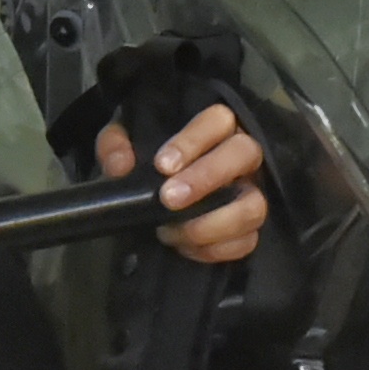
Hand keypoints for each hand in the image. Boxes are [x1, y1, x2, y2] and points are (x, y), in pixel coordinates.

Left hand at [114, 100, 267, 265]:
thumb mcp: (123, 144)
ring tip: (171, 231)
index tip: (163, 166)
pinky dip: (214, 249)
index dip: (192, 143)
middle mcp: (242, 157)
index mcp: (216, 126)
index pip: (218, 120)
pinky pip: (247, 242)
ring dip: (211, 223)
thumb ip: (115, 146)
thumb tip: (120, 166)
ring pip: (253, 205)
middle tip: (170, 199)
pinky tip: (184, 246)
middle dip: (206, 178)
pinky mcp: (249, 230)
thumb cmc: (146, 162)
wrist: (152, 200)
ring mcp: (251, 193)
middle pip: (245, 154)